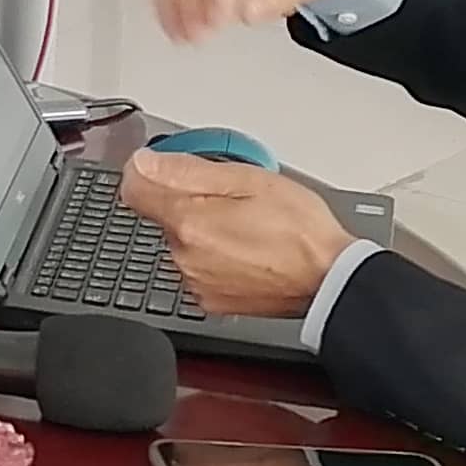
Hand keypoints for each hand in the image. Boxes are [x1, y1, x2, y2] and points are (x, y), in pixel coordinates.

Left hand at [123, 151, 354, 319]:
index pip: (134, 191)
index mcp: (189, 222)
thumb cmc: (300, 230)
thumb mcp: (249, 179)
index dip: (146, 172)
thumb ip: (188, 170)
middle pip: (163, 216)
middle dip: (188, 202)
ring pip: (183, 243)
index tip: (162, 167)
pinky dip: (214, 258)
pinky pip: (198, 269)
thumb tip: (144, 164)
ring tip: (246, 227)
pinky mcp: (210, 301)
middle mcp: (184, 257)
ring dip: (203, 231)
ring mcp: (196, 282)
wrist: (331, 280)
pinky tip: (246, 252)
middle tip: (232, 198)